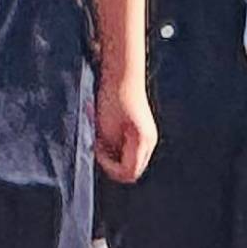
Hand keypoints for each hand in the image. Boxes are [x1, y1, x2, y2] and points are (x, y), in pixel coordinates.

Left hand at [94, 67, 156, 184]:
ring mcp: (148, 135)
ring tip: (100, 134)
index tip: (96, 150)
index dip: (108, 167)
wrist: (122, 75)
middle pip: (131, 169)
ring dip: (113, 151)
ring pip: (130, 158)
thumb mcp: (105, 130)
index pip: (128, 173)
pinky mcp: (143, 129)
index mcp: (142, 142)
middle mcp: (150, 141)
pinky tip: (105, 128)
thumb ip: (108, 152)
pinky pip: (130, 147)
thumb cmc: (113, 99)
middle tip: (97, 145)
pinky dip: (116, 143)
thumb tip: (107, 164)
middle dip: (112, 162)